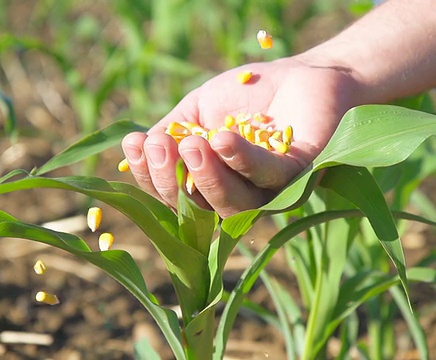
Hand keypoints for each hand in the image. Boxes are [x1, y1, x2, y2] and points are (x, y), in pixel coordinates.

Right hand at [121, 56, 358, 217]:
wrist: (297, 74)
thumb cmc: (246, 95)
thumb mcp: (198, 109)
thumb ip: (172, 131)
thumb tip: (140, 149)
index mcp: (212, 186)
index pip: (174, 196)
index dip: (151, 177)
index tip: (135, 145)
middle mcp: (240, 198)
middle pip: (199, 210)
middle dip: (174, 180)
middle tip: (160, 146)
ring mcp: (271, 192)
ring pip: (234, 204)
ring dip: (208, 177)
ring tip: (192, 144)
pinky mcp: (300, 173)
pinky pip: (268, 175)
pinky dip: (242, 159)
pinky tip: (223, 139)